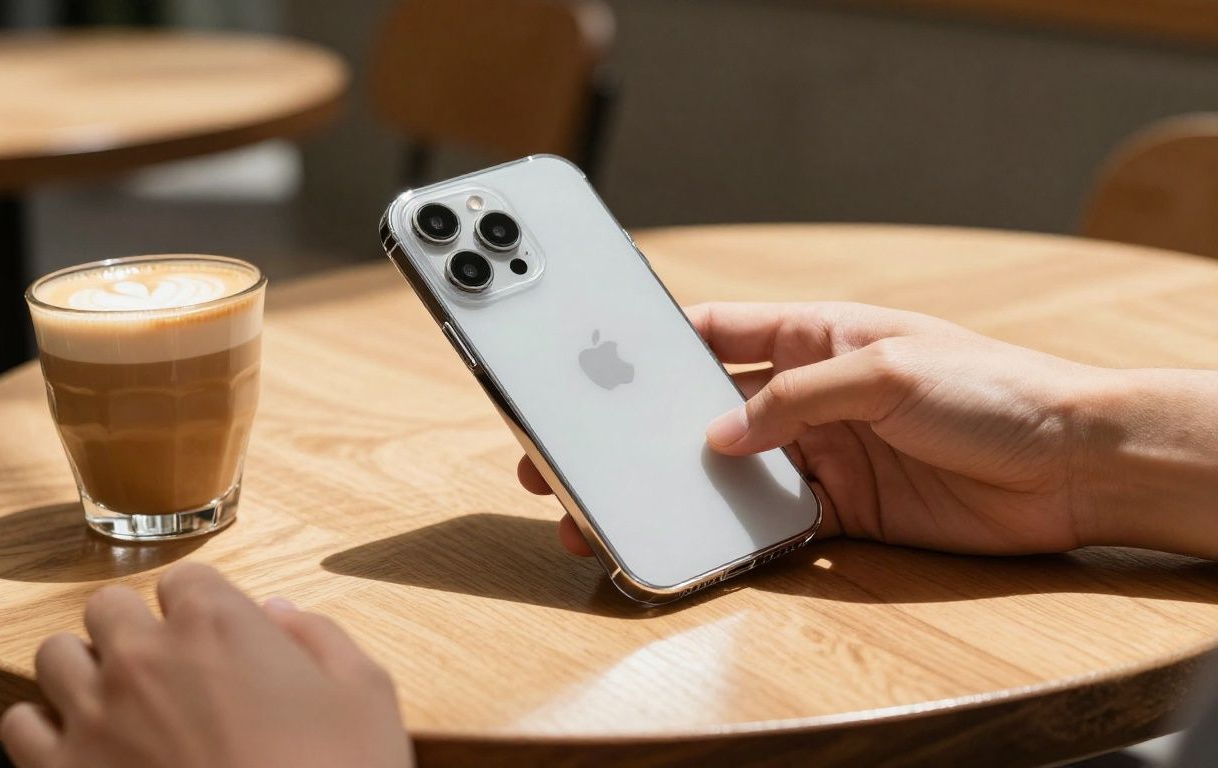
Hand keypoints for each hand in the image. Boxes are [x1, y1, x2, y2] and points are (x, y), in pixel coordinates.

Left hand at [0, 563, 412, 767]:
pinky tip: (82, 747)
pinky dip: (45, 729)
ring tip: (118, 703)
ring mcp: (95, 716)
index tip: (216, 638)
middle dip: (134, 629)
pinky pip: (18, 724)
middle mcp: (145, 657)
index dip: (203, 608)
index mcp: (219, 624)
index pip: (185, 579)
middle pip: (108, 607)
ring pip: (55, 656)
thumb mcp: (366, 695)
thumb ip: (320, 637)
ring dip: (85, 670)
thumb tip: (279, 615)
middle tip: (166, 668)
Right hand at [520, 301, 1104, 556]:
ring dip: (685, 492)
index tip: (599, 367)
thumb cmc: (994, 388)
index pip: (720, 332)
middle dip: (649, 434)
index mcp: (817, 335)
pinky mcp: (847, 510)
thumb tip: (721, 435)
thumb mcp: (887, 370)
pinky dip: (738, 536)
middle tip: (585, 457)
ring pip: (734, 473)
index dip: (659, 348)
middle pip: (711, 411)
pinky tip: (699, 546)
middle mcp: (812, 394)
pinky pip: (776, 524)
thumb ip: (797, 398)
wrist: (1073, 465)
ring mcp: (826, 454)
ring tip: (625, 514)